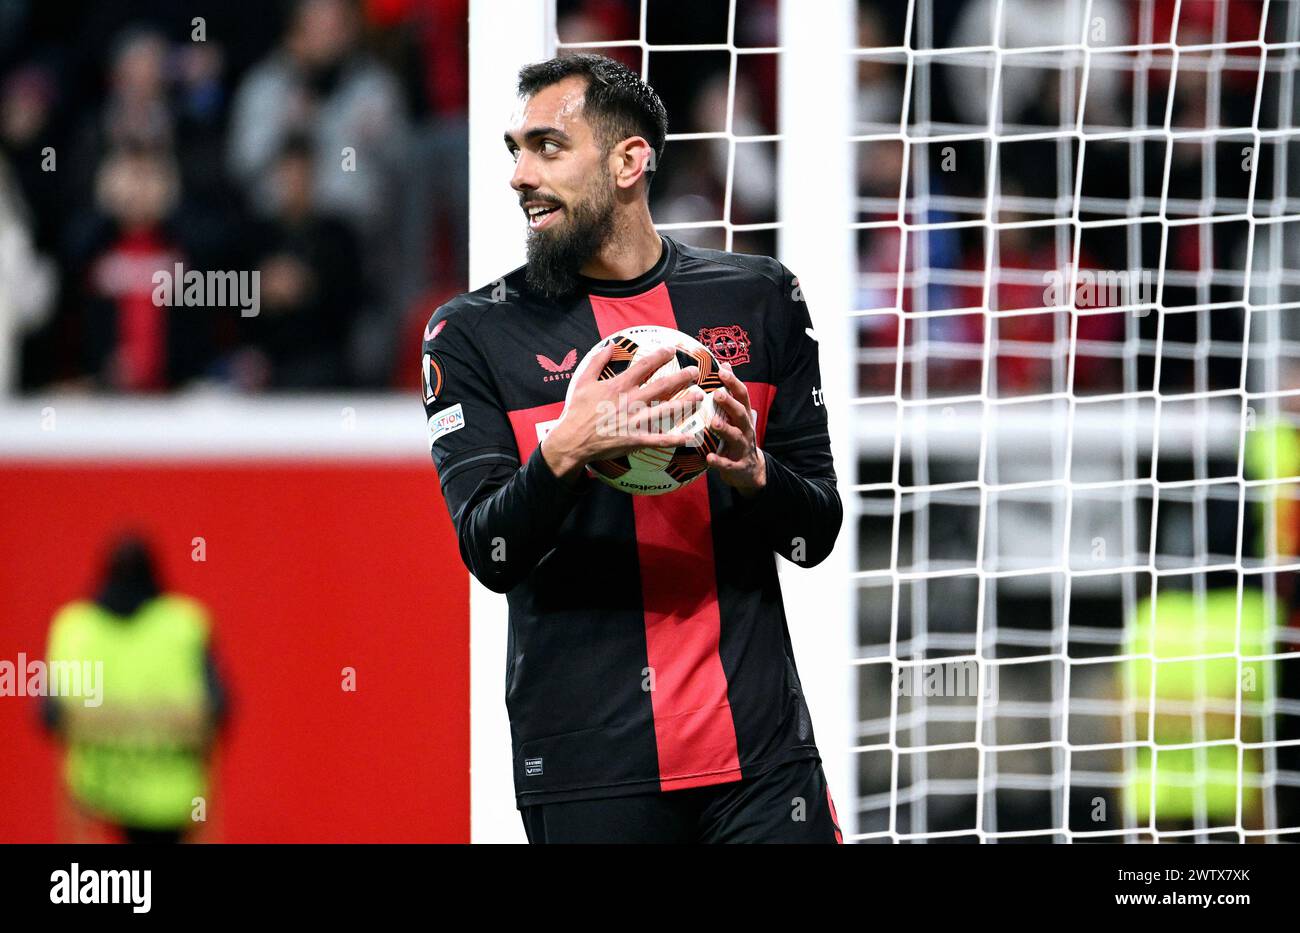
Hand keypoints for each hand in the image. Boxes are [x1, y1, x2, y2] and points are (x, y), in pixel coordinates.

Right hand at [542, 344, 705, 484]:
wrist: (572, 440)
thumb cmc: (577, 411)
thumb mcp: (583, 381)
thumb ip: (597, 361)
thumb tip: (610, 345)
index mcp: (619, 385)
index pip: (645, 366)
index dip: (660, 356)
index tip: (672, 349)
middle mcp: (631, 401)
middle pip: (662, 386)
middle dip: (681, 377)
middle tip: (695, 371)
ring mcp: (635, 421)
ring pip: (667, 411)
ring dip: (685, 403)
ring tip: (699, 396)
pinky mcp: (636, 439)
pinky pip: (660, 440)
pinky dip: (675, 439)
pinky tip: (690, 437)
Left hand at [706, 362, 765, 496]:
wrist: (751, 472)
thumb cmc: (737, 437)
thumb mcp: (737, 415)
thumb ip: (731, 392)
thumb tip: (725, 365)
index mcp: (743, 415)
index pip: (742, 395)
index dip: (734, 382)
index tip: (722, 371)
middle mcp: (745, 429)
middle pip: (741, 414)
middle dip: (730, 404)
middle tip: (717, 395)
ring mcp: (743, 448)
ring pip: (736, 437)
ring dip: (725, 430)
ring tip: (713, 423)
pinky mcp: (737, 466)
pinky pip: (728, 464)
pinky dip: (720, 461)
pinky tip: (709, 458)